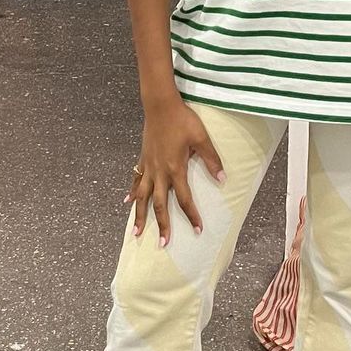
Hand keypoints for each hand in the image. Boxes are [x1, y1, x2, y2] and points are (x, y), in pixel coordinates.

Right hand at [124, 96, 225, 246]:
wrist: (160, 105)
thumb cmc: (182, 120)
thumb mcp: (202, 138)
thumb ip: (212, 160)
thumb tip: (223, 179)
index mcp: (175, 169)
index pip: (184, 199)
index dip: (191, 216)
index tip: (197, 230)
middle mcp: (159, 172)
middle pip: (159, 204)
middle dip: (162, 225)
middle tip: (163, 244)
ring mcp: (148, 166)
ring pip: (142, 196)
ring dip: (140, 215)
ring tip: (137, 233)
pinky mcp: (143, 159)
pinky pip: (135, 179)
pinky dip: (131, 192)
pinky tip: (127, 201)